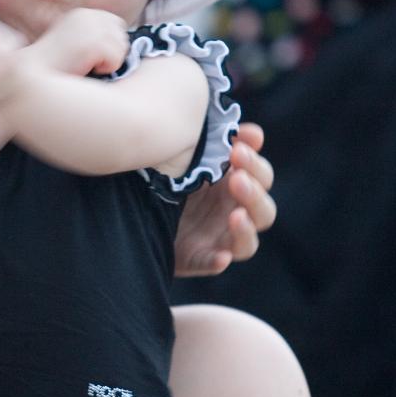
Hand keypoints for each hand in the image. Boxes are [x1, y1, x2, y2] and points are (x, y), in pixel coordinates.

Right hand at [29, 9, 128, 76]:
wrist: (27, 74)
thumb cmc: (50, 67)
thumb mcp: (70, 45)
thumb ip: (90, 40)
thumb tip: (118, 46)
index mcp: (82, 14)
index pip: (116, 26)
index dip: (108, 44)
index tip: (88, 55)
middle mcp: (88, 15)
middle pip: (122, 37)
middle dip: (110, 53)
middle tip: (84, 62)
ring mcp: (91, 27)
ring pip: (121, 50)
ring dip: (105, 63)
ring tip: (81, 65)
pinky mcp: (94, 42)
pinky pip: (115, 61)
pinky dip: (103, 70)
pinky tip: (82, 67)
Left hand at [173, 122, 275, 276]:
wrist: (132, 202)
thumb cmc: (166, 171)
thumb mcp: (188, 154)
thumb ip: (216, 141)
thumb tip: (253, 132)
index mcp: (236, 185)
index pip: (262, 177)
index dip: (255, 165)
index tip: (238, 148)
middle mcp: (233, 213)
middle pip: (264, 210)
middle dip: (254, 193)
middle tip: (236, 177)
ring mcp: (219, 240)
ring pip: (248, 244)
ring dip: (246, 229)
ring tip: (236, 216)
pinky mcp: (198, 259)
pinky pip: (212, 264)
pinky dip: (218, 261)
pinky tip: (220, 257)